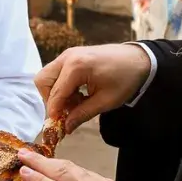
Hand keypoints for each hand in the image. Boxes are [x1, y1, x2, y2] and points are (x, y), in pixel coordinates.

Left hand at [18, 148, 142, 180]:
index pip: (84, 177)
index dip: (68, 173)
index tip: (57, 170)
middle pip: (69, 168)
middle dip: (51, 162)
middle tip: (34, 155)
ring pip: (59, 172)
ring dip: (39, 164)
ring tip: (24, 158)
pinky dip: (38, 179)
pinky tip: (26, 173)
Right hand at [35, 43, 151, 131]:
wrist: (138, 59)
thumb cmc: (125, 79)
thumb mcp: (106, 101)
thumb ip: (82, 114)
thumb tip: (66, 127)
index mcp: (76, 67)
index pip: (55, 94)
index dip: (55, 113)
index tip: (58, 126)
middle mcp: (68, 57)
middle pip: (43, 81)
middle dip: (51, 100)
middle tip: (66, 112)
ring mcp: (69, 54)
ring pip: (47, 76)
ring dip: (56, 93)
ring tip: (76, 103)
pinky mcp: (72, 55)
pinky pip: (57, 72)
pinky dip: (62, 85)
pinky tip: (79, 94)